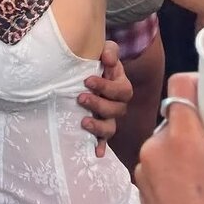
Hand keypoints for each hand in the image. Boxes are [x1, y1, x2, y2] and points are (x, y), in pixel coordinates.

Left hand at [79, 40, 132, 156]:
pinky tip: (96, 152)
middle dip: (98, 104)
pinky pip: (102, 140)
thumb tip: (108, 59)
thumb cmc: (98, 61)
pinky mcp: (98, 128)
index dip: (106, 87)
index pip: (122, 90)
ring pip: (111, 127)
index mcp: (121, 86)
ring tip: (83, 121)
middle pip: (116, 110)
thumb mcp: (105, 52)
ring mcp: (108, 117)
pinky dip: (100, 146)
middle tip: (80, 97)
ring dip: (98, 126)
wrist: (87, 71)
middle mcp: (117, 104)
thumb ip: (109, 51)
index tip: (87, 80)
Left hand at [136, 74, 203, 203]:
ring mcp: (145, 172)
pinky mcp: (143, 192)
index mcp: (180, 141)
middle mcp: (155, 149)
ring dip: (190, 143)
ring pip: (168, 139)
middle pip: (178, 114)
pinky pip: (160, 163)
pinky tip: (202, 180)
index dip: (201, 81)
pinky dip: (178, 165)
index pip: (180, 86)